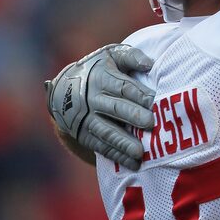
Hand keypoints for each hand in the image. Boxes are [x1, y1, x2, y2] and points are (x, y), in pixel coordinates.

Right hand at [45, 44, 154, 169]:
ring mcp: (86, 119)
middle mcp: (92, 99)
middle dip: (133, 116)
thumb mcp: (111, 56)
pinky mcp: (84, 135)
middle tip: (151, 123)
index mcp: (101, 78)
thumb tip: (150, 63)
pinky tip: (133, 163)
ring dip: (124, 142)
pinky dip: (117, 155)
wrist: (63, 89)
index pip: (122, 86)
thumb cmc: (99, 69)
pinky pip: (101, 146)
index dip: (139, 93)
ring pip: (106, 131)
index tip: (155, 100)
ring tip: (140, 152)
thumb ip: (131, 57)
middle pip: (115, 108)